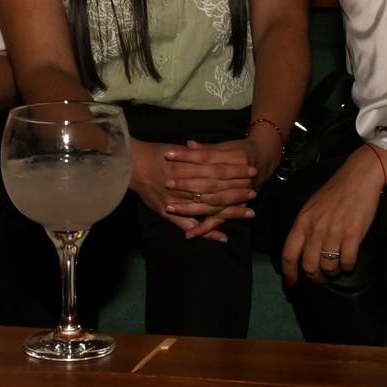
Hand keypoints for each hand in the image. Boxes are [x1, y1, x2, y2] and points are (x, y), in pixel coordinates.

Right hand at [131, 140, 253, 242]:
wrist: (132, 165)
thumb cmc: (155, 154)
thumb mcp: (178, 149)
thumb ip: (196, 152)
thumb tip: (215, 150)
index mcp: (188, 166)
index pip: (218, 169)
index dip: (235, 171)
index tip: (251, 170)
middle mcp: (183, 184)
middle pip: (216, 189)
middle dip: (237, 191)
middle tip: (255, 193)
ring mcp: (177, 201)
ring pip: (208, 208)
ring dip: (229, 212)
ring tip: (248, 214)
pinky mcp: (169, 212)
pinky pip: (190, 225)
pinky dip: (206, 232)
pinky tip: (223, 237)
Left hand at [280, 145, 383, 283]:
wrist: (359, 177)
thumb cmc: (335, 192)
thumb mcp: (312, 208)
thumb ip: (305, 228)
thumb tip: (301, 252)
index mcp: (302, 221)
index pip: (288, 253)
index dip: (289, 272)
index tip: (293, 282)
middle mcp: (315, 228)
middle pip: (308, 266)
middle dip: (315, 277)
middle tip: (321, 278)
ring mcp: (333, 232)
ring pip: (328, 267)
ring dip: (333, 272)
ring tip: (337, 268)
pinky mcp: (352, 235)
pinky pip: (348, 262)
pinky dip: (348, 266)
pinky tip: (350, 260)